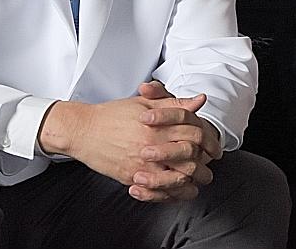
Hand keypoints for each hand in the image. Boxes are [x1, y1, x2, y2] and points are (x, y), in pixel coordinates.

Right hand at [39, 91, 215, 202]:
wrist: (84, 130)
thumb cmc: (112, 115)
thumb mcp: (144, 104)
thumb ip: (174, 104)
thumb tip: (199, 101)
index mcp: (158, 126)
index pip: (194, 133)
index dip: (208, 138)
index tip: (211, 143)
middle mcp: (152, 147)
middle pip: (191, 158)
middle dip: (204, 162)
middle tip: (209, 163)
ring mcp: (143, 165)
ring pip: (178, 179)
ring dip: (192, 181)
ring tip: (197, 179)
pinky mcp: (132, 178)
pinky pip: (159, 192)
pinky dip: (172, 194)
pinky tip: (178, 190)